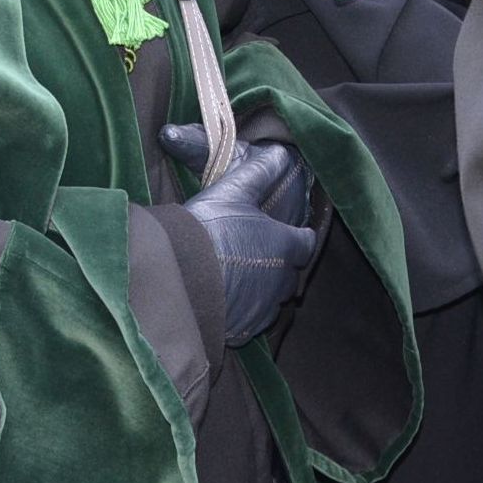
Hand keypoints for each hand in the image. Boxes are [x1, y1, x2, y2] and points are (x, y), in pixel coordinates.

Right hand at [159, 126, 316, 344]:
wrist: (175, 278)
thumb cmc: (207, 230)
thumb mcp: (234, 191)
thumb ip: (261, 172)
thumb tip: (282, 154)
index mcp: (283, 245)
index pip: (306, 243)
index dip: (299, 238)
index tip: (293, 235)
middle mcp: (280, 280)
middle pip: (290, 274)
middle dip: (280, 265)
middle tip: (258, 255)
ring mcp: (262, 308)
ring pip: (272, 299)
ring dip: (263, 290)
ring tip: (239, 278)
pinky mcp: (244, 329)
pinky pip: (253, 320)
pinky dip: (245, 310)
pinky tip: (227, 299)